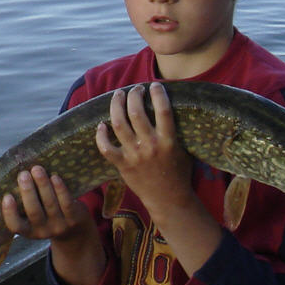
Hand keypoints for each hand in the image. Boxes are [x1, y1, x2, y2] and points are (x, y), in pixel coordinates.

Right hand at [1, 165, 93, 241]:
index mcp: (28, 231)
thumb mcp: (33, 216)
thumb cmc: (46, 215)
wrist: (74, 230)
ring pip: (50, 204)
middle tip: (23, 174)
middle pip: (34, 212)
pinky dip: (60, 189)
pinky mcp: (73, 218)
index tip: (7, 196)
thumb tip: (13, 176)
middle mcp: (43, 231)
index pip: (15, 226)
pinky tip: (54, 177)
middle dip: (28, 191)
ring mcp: (59, 225)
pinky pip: (66, 202)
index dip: (10, 212)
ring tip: (37, 169)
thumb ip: (24, 202)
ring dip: (43, 184)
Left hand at [99, 83, 221, 276]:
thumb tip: (169, 109)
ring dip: (116, 106)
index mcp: (168, 141)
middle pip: (136, 113)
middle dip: (134, 96)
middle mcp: (150, 146)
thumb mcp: (184, 150)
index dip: (158, 94)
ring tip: (118, 96)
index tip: (154, 85)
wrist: (169, 200)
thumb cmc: (179, 173)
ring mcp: (134, 155)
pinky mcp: (122, 165)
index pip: (163, 110)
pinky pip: (106, 148)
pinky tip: (101, 125)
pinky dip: (100, 135)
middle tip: (135, 90)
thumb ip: (175, 131)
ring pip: (119, 124)